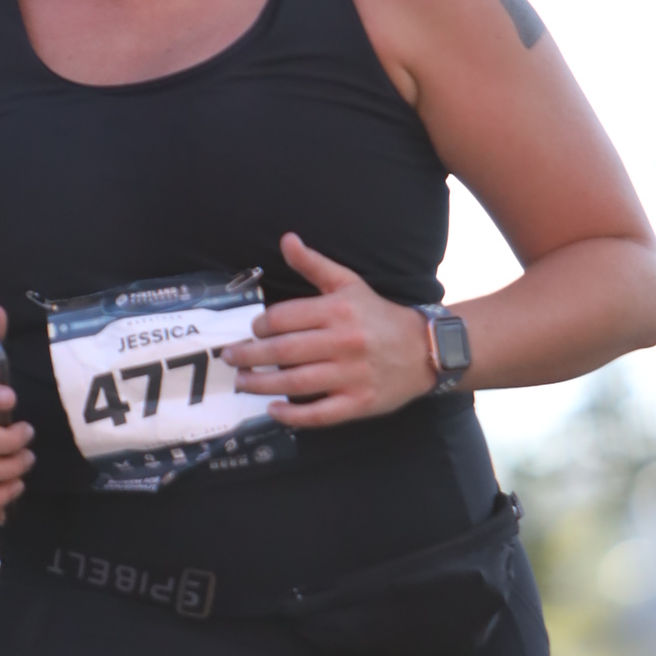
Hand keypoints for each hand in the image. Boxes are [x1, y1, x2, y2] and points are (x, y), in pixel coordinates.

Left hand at [221, 231, 437, 426]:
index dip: (260, 325)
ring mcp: (351, 375)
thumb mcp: (349, 284)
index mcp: (338, 310)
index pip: (283, 318)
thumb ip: (314, 264)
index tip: (252, 331)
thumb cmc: (379, 316)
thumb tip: (287, 240)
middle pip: (283, 351)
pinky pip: (319, 414)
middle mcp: (343, 342)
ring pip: (295, 383)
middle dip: (249, 355)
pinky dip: (292, 415)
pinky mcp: (358, 403)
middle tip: (230, 358)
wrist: (424, 350)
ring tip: (242, 381)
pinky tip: (272, 410)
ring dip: (261, 385)